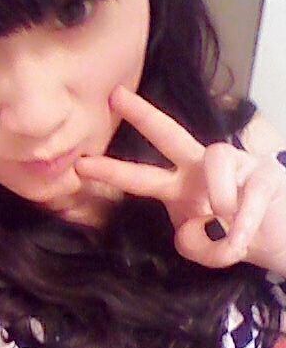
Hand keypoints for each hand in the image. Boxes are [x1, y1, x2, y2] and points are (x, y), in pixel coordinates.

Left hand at [75, 86, 285, 272]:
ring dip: (218, 194)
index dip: (113, 171)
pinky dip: (242, 224)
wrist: (278, 240)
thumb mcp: (206, 251)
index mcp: (181, 185)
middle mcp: (202, 169)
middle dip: (142, 115)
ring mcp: (236, 165)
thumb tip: (197, 224)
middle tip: (114, 96)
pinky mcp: (266, 174)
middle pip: (169, 135)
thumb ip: (193, 246)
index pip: (143, 173)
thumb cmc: (235, 236)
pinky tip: (241, 239)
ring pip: (218, 158)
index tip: (80, 164)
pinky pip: (250, 195)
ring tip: (223, 215)